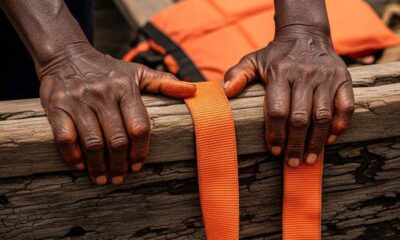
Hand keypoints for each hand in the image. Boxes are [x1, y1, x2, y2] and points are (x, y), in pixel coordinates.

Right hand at [39, 44, 195, 184]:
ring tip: (103, 178)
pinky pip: (65, 137)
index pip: (139, 126)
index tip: (138, 164)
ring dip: (99, 166)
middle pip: (117, 139)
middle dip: (120, 163)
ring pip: (93, 142)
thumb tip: (192, 90)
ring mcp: (78, 101)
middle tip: (120, 176)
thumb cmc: (108, 70)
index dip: (141, 150)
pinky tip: (81, 164)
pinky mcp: (57, 106)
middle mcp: (102, 94)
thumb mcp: (137, 72)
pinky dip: (73, 155)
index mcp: (125, 88)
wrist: (67, 55)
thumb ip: (164, 83)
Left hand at [224, 26, 353, 166]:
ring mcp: (326, 77)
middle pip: (300, 118)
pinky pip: (346, 106)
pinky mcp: (343, 79)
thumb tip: (225, 92)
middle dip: (295, 145)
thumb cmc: (276, 56)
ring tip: (310, 160)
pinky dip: (340, 125)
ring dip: (317, 141)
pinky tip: (330, 140)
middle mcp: (304, 74)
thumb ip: (238, 75)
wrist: (306, 35)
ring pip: (323, 116)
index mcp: (280, 72)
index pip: (277, 110)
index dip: (275, 134)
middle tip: (292, 163)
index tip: (274, 151)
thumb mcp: (253, 60)